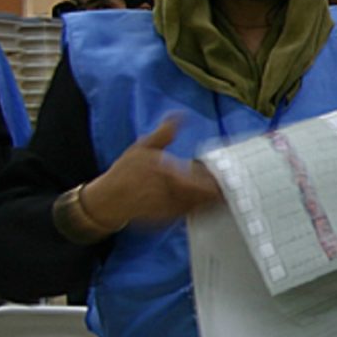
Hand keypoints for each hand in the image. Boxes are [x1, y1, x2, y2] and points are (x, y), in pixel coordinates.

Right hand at [79, 115, 220, 231]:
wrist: (107, 200)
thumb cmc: (125, 172)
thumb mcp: (142, 148)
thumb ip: (164, 133)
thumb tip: (180, 115)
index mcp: (164, 173)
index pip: (198, 179)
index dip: (214, 178)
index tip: (225, 173)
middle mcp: (167, 193)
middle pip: (203, 195)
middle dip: (217, 190)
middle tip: (229, 184)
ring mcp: (167, 209)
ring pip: (199, 206)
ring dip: (212, 200)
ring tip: (221, 193)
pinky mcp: (167, 220)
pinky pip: (190, 215)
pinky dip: (201, 209)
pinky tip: (207, 202)